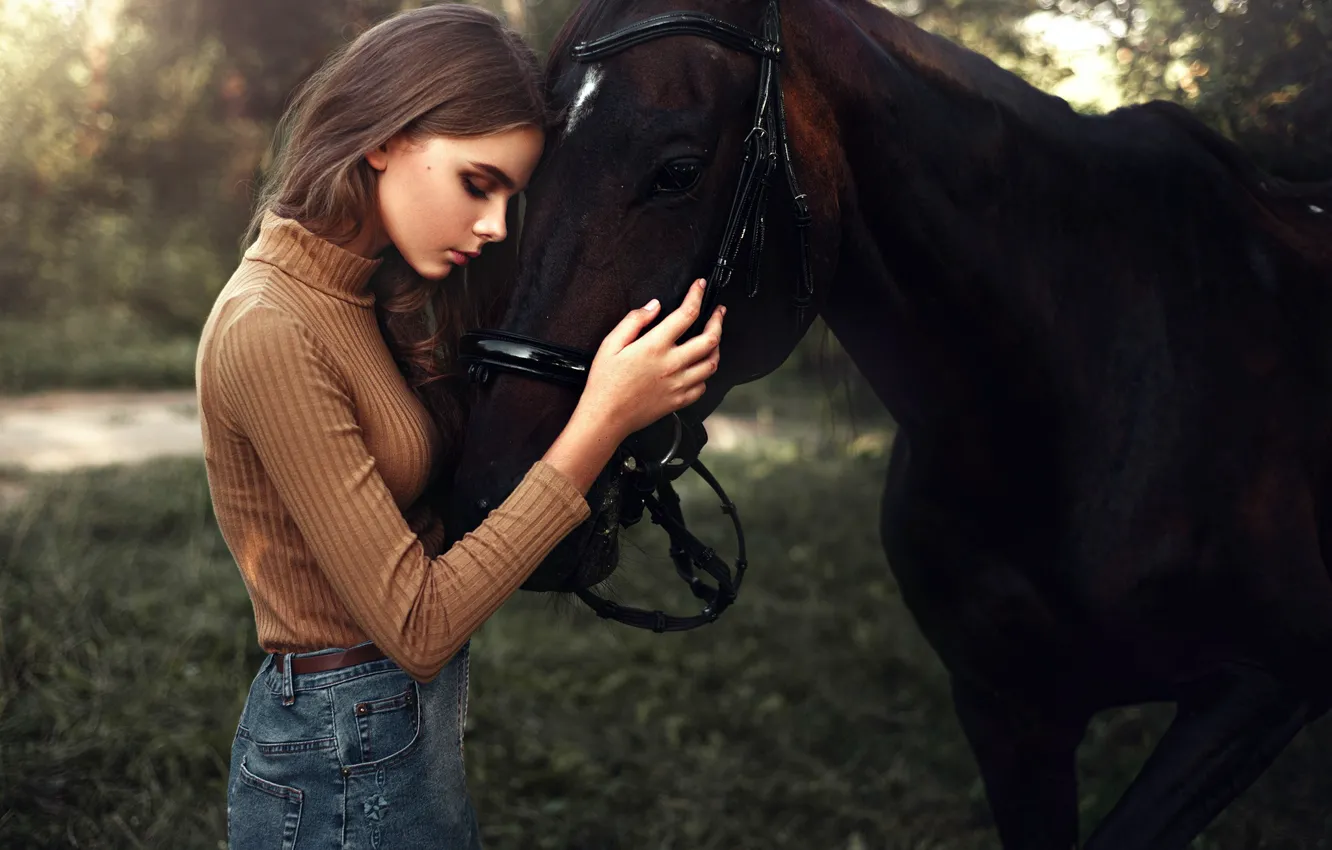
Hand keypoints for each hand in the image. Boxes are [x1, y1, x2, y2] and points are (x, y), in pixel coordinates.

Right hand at [578, 278, 724, 442]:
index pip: (687, 314)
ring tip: (714, 339)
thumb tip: (653, 306)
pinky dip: (705, 375)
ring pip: (712, 363)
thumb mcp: (610, 345)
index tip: (700, 287)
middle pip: (710, 339)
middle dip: (718, 321)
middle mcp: (672, 364)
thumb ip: (633, 321)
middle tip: (718, 312)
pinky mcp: (679, 400)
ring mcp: (679, 384)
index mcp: (655, 346)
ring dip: (716, 348)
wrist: (606, 417)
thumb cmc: (605, 383)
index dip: (697, 296)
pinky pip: (703, 386)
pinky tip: (699, 368)